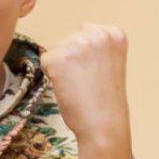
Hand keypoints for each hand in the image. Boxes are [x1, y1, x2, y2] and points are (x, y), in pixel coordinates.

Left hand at [43, 24, 130, 153]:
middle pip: (68, 41)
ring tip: (79, 86)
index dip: (85, 58)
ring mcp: (78, 44)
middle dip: (72, 62)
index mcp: (114, 34)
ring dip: (62, 69)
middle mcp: (98, 34)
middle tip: (87, 83)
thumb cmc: (105, 101)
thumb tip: (57, 45)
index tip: (97, 74)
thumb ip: (93, 47)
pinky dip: (52, 77)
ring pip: (56, 51)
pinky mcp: (59, 57)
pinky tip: (69, 88)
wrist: (104, 125)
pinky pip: (44, 62)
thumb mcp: (108, 63)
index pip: (84, 34)